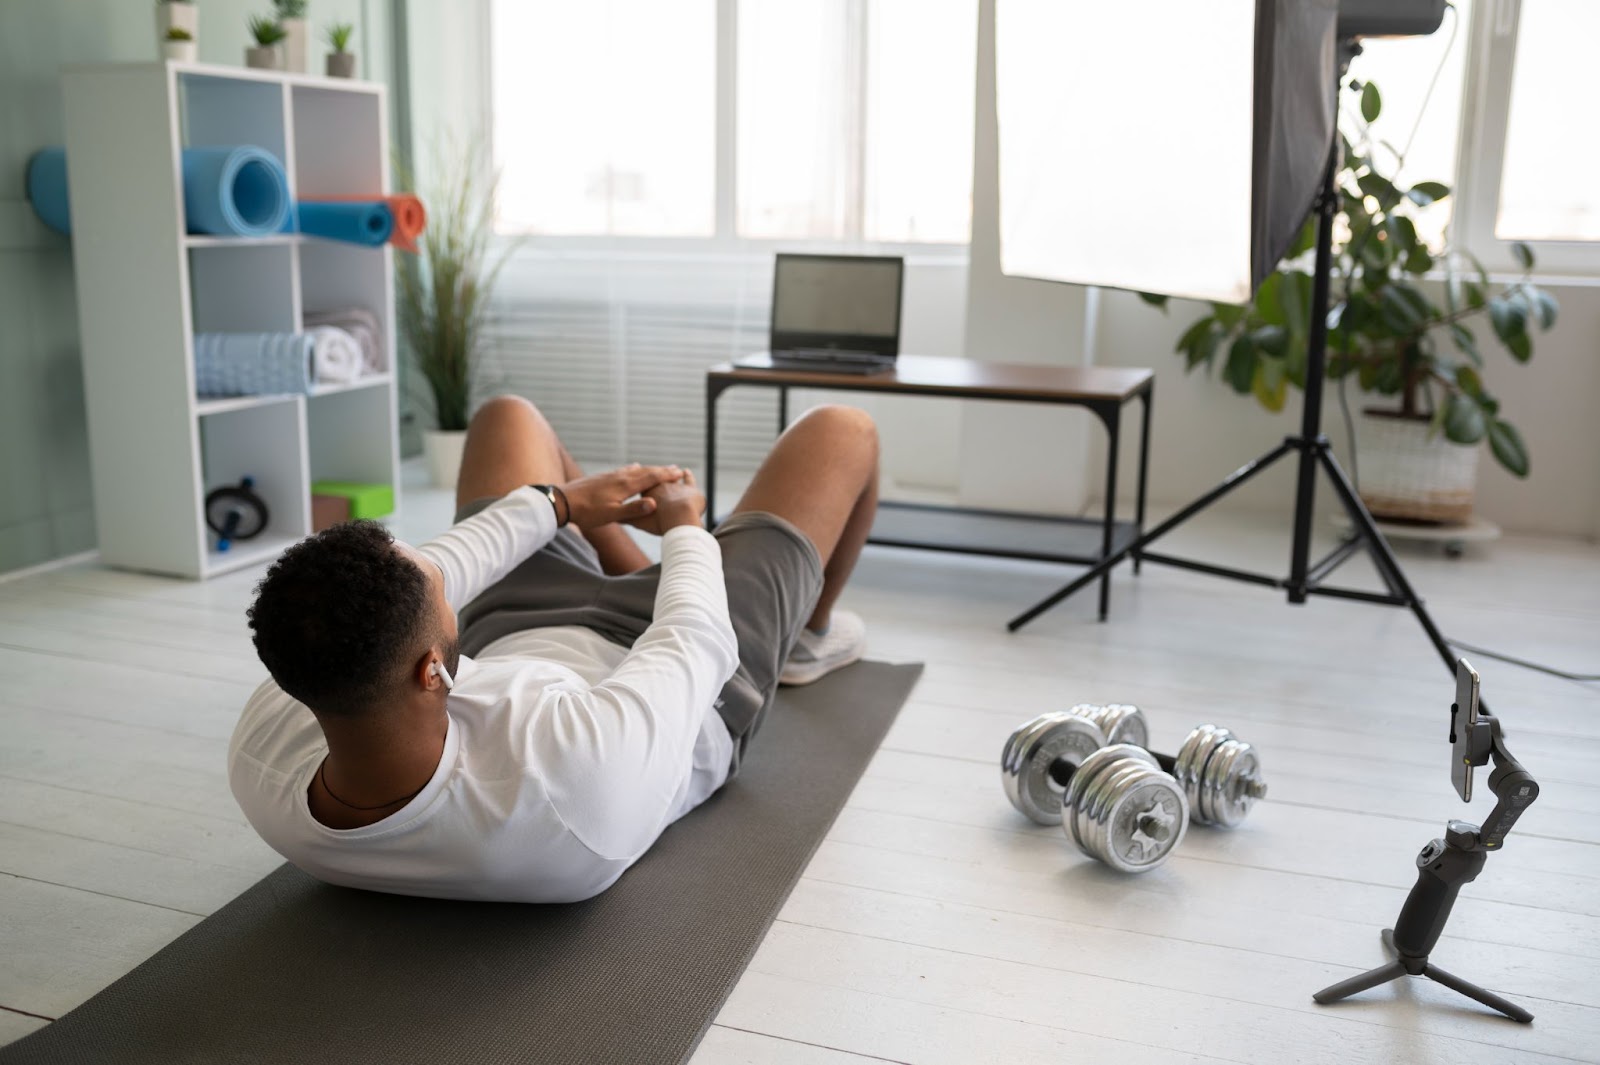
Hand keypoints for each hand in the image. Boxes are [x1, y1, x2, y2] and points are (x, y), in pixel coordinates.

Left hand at [559, 464, 682, 528]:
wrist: (562, 501)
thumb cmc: (586, 512)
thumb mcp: (611, 515)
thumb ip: (633, 509)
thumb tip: (654, 503)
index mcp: (624, 486)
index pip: (651, 478)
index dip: (666, 475)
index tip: (680, 472)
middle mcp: (619, 477)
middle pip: (645, 471)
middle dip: (661, 470)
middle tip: (676, 468)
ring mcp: (610, 475)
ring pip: (635, 470)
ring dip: (649, 469)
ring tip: (658, 468)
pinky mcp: (603, 477)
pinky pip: (625, 470)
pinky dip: (636, 469)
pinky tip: (633, 468)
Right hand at [627, 470, 705, 534]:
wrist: (679, 519)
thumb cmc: (658, 522)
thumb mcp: (637, 522)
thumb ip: (627, 518)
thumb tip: (614, 518)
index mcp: (647, 490)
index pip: (641, 483)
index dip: (638, 480)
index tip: (636, 475)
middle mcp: (661, 484)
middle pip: (655, 478)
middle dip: (652, 474)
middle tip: (652, 470)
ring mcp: (676, 485)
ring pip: (670, 478)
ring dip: (668, 473)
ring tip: (667, 470)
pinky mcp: (690, 489)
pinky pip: (689, 480)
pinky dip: (688, 476)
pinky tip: (686, 472)